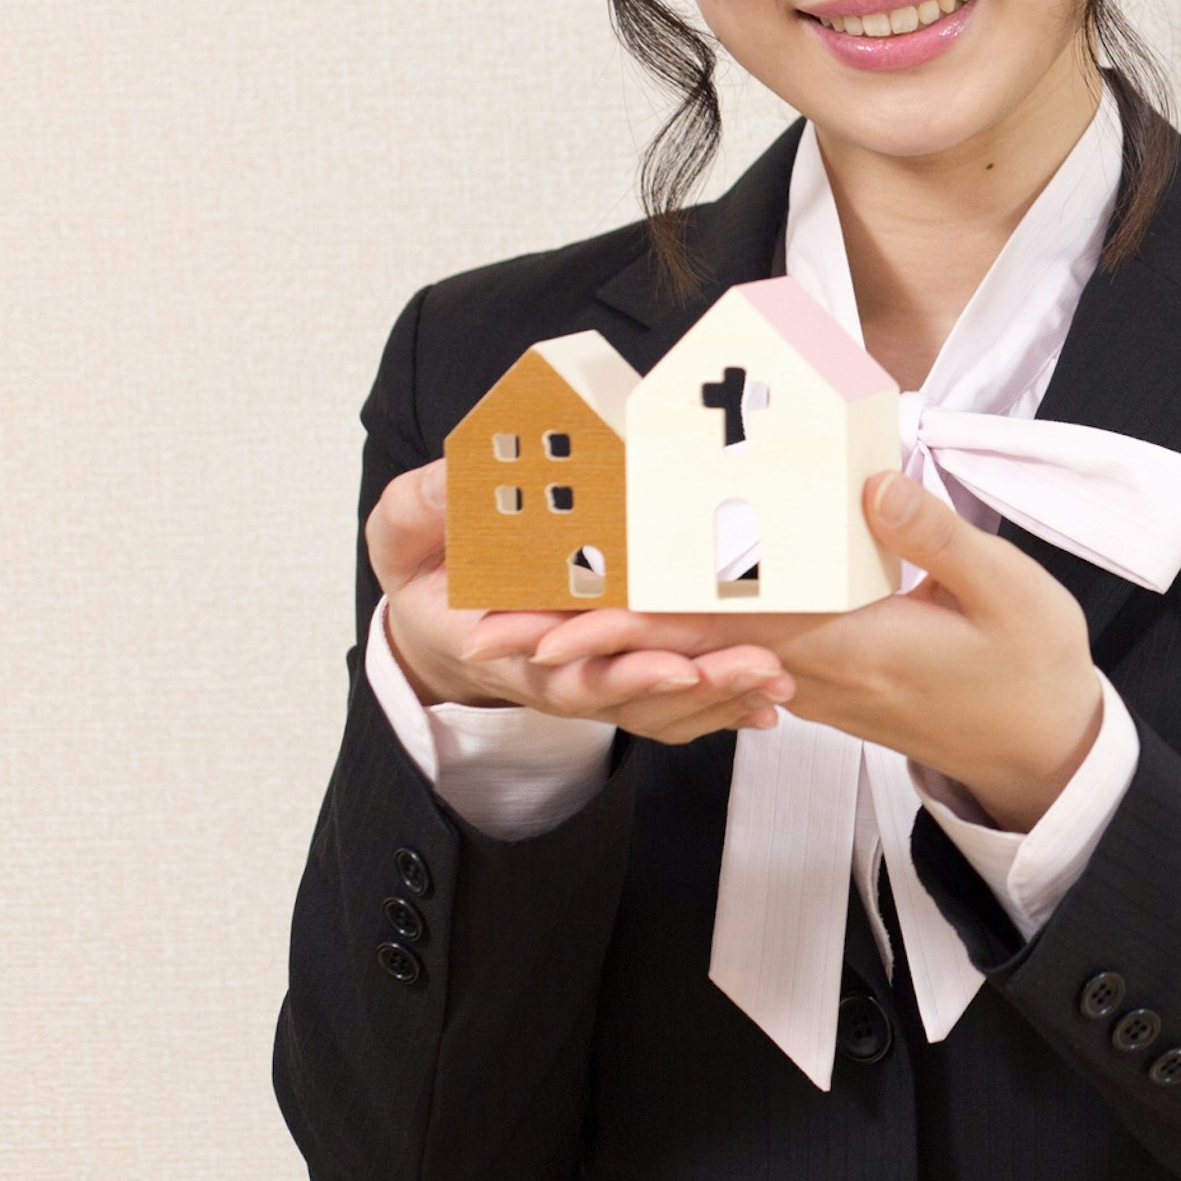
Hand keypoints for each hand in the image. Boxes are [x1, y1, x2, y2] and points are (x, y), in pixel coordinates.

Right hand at [367, 461, 791, 743]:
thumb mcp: (405, 530)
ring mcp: (591, 677)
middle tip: (756, 667)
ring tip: (776, 682)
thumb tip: (455, 472)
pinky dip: (720, 706)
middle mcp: (556, 672)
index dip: (622, 675)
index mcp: (509, 644)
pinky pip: (674, 705)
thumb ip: (425, 505)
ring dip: (721, 699)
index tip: (675, 667)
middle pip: (634, 696)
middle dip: (697, 687)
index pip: (570, 674)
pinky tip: (769, 702)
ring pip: (661, 708)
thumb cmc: (426, 564)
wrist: (438, 607)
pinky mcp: (620, 672)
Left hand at [529, 472, 1105, 830]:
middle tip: (488, 632)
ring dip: (610, 645)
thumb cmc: (1031, 670)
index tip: (555, 613)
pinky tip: (631, 622)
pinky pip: (727, 661)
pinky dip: (668, 644)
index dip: (632, 618)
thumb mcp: (1007, 594)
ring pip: (692, 661)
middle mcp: (809, 673)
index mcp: (846, 647)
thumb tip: (866, 480)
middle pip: (676, 653)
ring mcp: (809, 682)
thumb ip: (934, 536)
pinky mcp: (818, 679)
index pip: (717, 631)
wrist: (1044, 750)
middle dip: (581, 642)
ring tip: (529, 627)